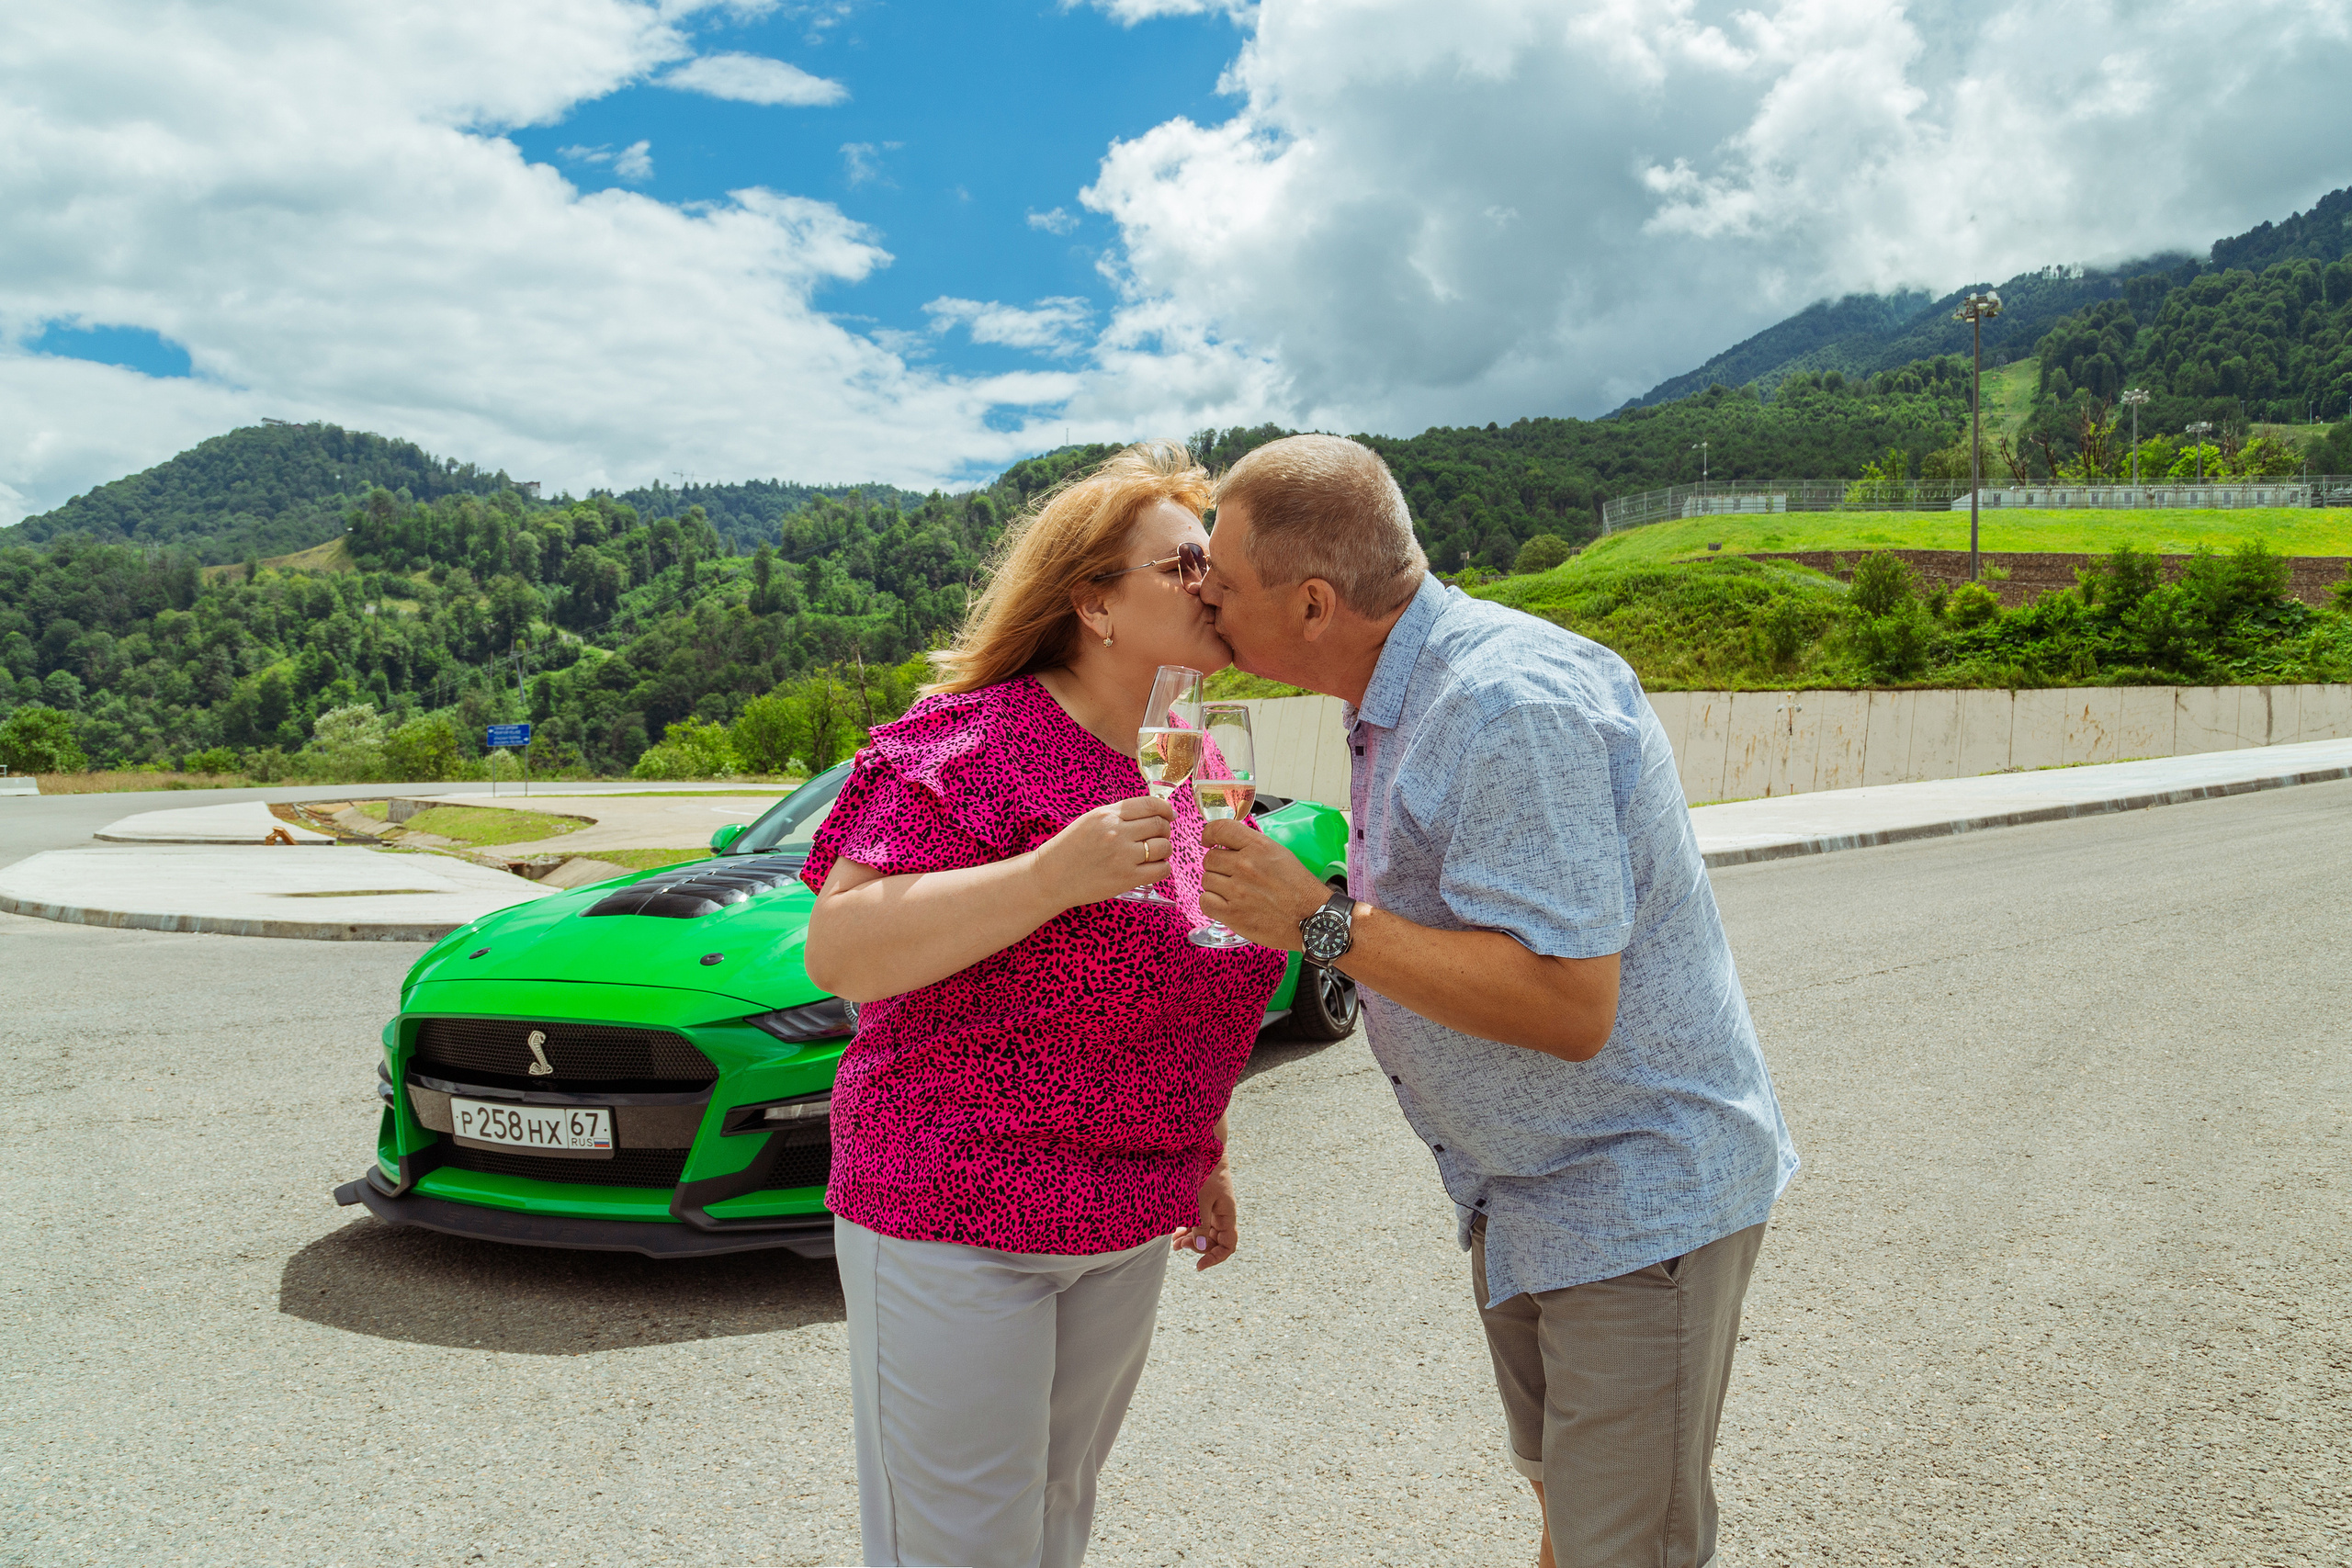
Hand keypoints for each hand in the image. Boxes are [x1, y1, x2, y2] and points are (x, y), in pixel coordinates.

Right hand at [1030, 795, 1177, 908]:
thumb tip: (1153, 812)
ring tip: (1154, 853)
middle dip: (1165, 829)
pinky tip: (1152, 868)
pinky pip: (1161, 870)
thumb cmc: (1071, 848)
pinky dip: (1162, 868)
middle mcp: (1117, 832)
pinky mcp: (1126, 878)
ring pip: (1164, 847)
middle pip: (1160, 825)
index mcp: (1107, 814)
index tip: (1169, 814)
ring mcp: (1123, 856)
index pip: (1150, 805)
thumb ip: (1119, 814)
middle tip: (1159, 836)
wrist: (1051, 876)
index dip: (1165, 809)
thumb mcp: (1091, 820)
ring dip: (1164, 849)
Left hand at [1173, 1162, 1235, 1269]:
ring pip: (1204, 1234)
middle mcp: (1222, 1215)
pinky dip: (1187, 1230)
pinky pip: (1197, 1223)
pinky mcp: (1203, 1204)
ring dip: (1190, 1240)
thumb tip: (1198, 1248)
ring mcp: (1213, 1210)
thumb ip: (1200, 1224)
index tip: (1198, 1265)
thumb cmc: (1205, 1171)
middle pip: (1214, 1242)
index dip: (1215, 1258)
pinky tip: (1175, 1233)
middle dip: (1197, 1248)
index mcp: (1227, 1214)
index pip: (1228, 1245)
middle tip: (1179, 1245)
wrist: (1205, 1148)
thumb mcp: (1200, 1199)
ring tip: (1174, 1243)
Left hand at [1198, 817, 1328, 949]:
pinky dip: (1212, 903)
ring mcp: (1237, 890)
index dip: (1209, 834)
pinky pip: (1205, 901)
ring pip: (1207, 879)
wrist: (1311, 918)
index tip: (1208, 841)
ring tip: (1233, 892)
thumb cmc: (1300, 889)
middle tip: (1230, 875)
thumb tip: (1228, 845)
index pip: (1220, 829)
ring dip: (1216, 885)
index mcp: (1259, 847)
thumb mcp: (1280, 854)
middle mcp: (1245, 865)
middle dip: (1217, 865)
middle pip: (1210, 858)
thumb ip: (1253, 847)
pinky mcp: (1232, 914)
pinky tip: (1225, 904)